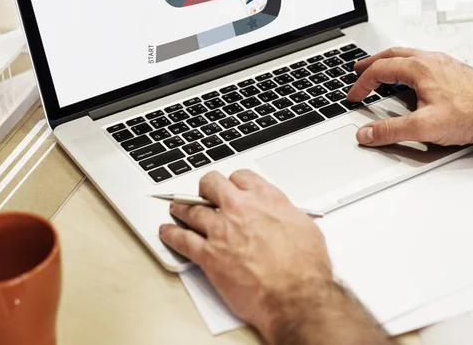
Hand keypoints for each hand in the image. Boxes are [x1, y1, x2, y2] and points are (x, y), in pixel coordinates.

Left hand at [159, 170, 332, 342]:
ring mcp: (221, 230)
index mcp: (265, 198)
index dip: (234, 182)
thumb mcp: (304, 227)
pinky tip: (167, 232)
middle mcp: (240, 208)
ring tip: (176, 207)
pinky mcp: (208, 255)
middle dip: (205, 187)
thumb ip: (286, 214)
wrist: (295, 295)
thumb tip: (282, 215)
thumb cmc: (305, 267)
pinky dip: (171, 235)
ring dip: (182, 208)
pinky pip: (182, 240)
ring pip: (192, 210)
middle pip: (211, 184)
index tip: (231, 187)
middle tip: (202, 192)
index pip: (241, 176)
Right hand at [348, 48, 472, 154]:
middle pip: (391, 55)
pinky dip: (406, 65)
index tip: (354, 96)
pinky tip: (411, 77)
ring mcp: (443, 62)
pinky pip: (422, 60)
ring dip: (389, 61)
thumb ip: (391, 130)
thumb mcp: (424, 127)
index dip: (362, 84)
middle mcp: (430, 60)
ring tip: (381, 69)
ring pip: (408, 55)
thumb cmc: (472, 115)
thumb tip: (366, 133)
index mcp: (419, 68)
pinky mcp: (453, 69)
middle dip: (371, 63)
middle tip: (358, 69)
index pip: (379, 70)